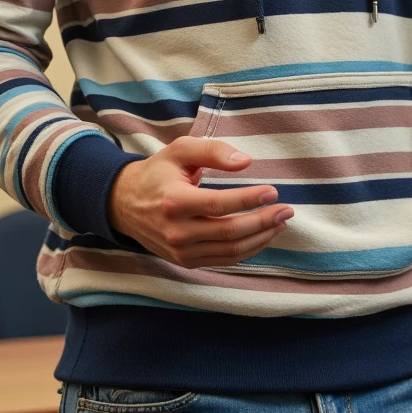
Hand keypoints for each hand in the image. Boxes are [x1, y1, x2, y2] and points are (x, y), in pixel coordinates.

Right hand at [108, 138, 292, 267]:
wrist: (124, 204)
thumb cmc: (158, 173)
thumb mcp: (180, 151)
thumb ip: (213, 151)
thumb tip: (246, 162)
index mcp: (174, 202)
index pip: (219, 205)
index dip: (248, 200)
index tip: (272, 191)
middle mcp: (177, 232)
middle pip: (229, 232)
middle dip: (263, 222)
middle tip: (286, 210)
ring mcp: (181, 251)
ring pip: (230, 250)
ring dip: (261, 238)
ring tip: (280, 222)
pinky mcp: (186, 261)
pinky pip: (223, 259)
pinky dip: (248, 250)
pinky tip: (262, 235)